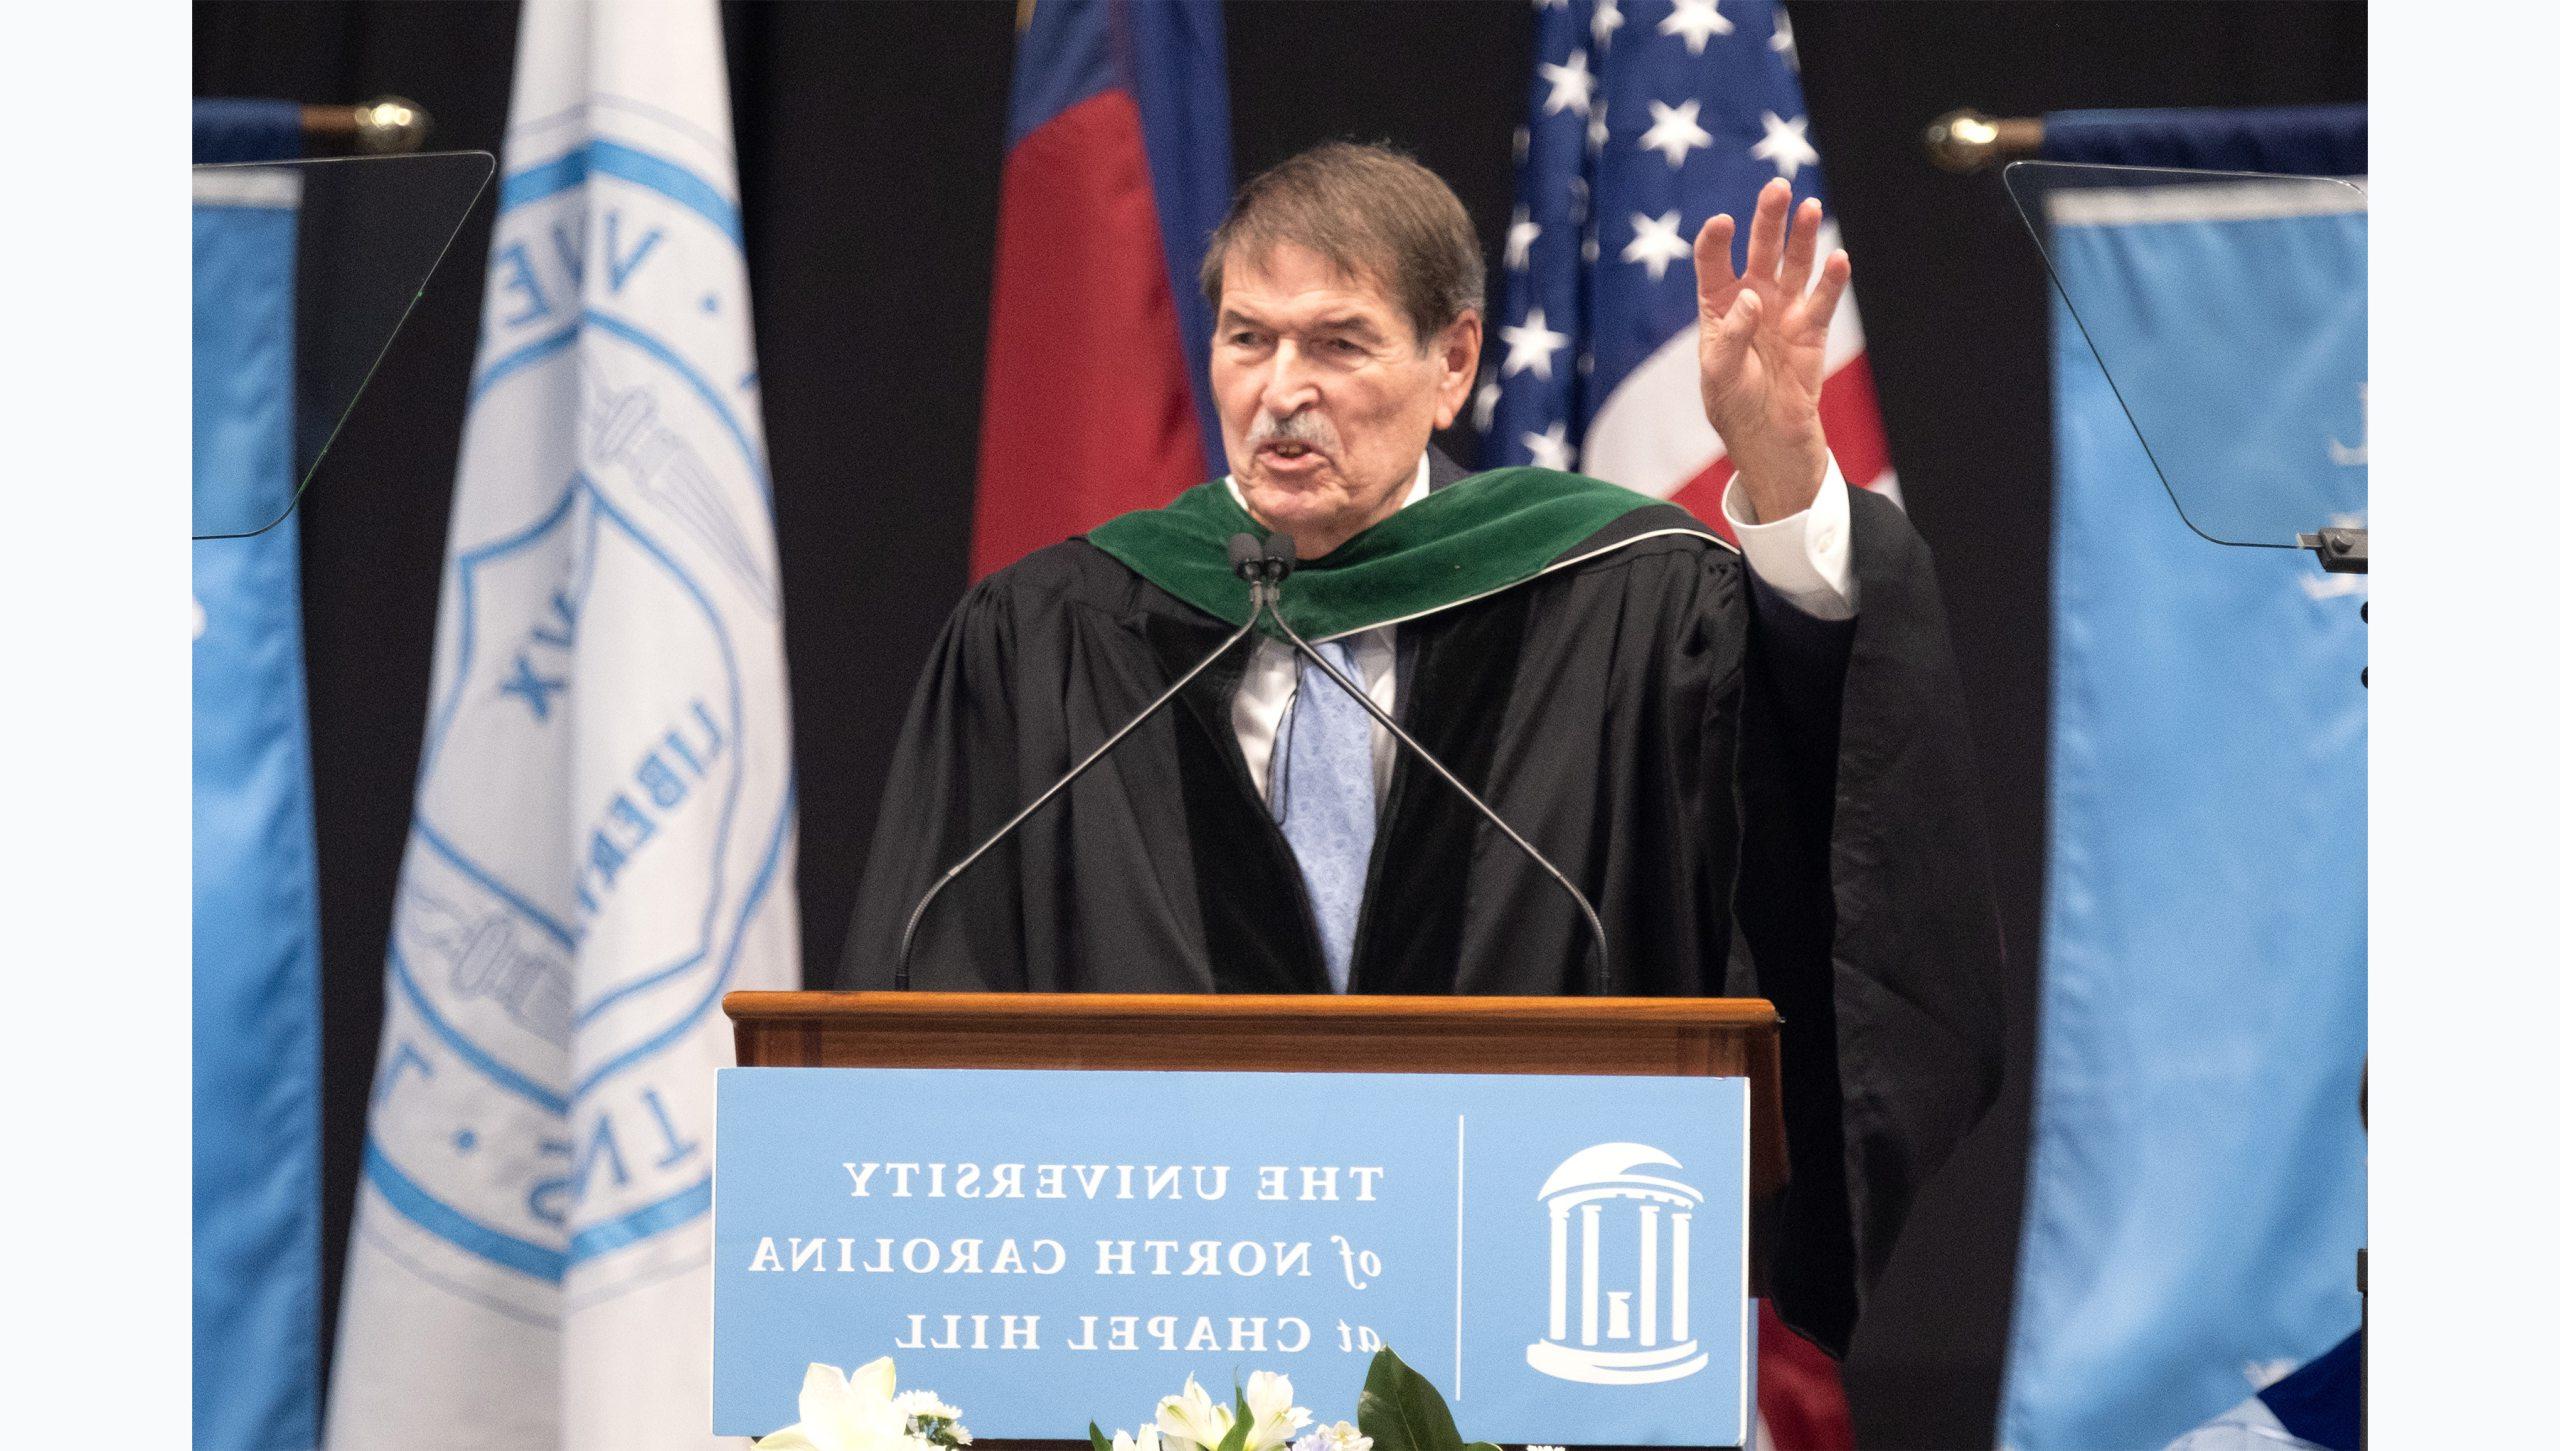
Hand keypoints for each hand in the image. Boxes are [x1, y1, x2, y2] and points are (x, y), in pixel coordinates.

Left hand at [1695, 176, 1851, 519]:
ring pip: (1796, 263)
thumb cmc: (1732, 402)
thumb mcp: (1720, 372)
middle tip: (1778, 187)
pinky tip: (1838, 259)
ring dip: (1803, 236)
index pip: (1714, 261)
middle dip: (1769, 218)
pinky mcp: (1813, 328)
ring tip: (1809, 207)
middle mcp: (1753, 297)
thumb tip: (1753, 298)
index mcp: (1719, 304)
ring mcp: (1785, 309)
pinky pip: (1823, 298)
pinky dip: (1832, 280)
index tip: (1722, 224)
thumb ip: (1734, 333)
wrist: (1767, 434)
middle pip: (1761, 249)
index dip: (1717, 240)